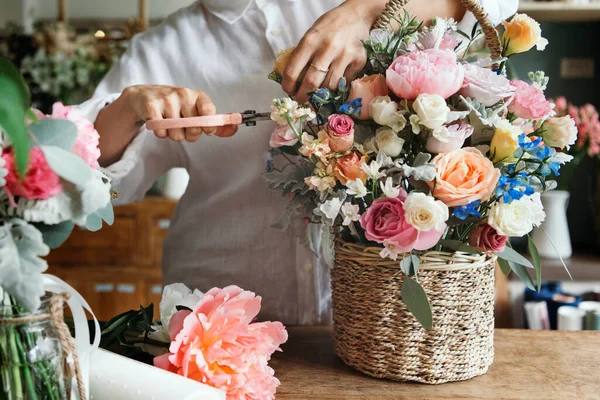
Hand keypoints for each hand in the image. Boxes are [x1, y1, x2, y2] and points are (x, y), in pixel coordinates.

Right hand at [122, 85, 237, 141]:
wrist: (144, 95)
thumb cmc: (176, 106)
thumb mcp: (196, 110)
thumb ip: (216, 123)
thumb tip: (235, 128)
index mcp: (197, 95)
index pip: (209, 112)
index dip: (209, 126)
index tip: (206, 129)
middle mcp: (183, 94)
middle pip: (194, 129)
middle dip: (189, 134)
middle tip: (182, 126)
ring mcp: (167, 99)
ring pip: (177, 134)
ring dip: (173, 135)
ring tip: (168, 122)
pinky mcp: (151, 107)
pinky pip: (161, 133)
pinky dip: (160, 134)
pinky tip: (159, 122)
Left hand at [282, 0, 382, 103]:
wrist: (355, 16)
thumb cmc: (329, 28)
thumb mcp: (310, 36)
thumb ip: (301, 55)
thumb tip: (292, 81)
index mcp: (309, 41)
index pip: (292, 71)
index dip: (288, 86)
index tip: (289, 91)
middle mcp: (327, 48)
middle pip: (311, 83)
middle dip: (303, 96)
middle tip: (302, 99)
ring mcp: (344, 55)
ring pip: (329, 86)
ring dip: (322, 93)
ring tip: (318, 92)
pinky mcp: (358, 60)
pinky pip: (344, 82)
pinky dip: (338, 85)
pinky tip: (335, 80)